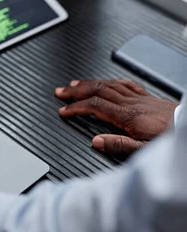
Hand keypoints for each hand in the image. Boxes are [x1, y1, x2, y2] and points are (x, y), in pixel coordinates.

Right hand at [56, 79, 177, 154]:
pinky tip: (107, 82)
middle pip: (98, 90)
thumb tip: (96, 141)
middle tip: (60, 91)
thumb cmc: (170, 141)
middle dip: (77, 90)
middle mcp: (132, 103)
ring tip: (75, 84)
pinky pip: (126, 84)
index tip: (63, 110)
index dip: (76, 106)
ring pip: (109, 84)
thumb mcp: (144, 150)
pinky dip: (112, 81)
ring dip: (90, 83)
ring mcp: (141, 98)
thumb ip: (119, 145)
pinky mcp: (150, 98)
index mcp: (128, 116)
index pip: (95, 106)